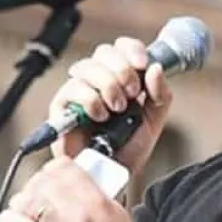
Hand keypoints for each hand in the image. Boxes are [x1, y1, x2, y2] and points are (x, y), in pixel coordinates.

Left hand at [0, 156, 135, 221]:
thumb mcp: (117, 214)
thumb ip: (99, 194)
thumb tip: (83, 183)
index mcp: (95, 199)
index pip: (65, 167)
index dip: (54, 167)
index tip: (52, 172)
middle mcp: (76, 209)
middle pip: (44, 180)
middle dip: (37, 182)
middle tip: (37, 189)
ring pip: (29, 199)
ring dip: (23, 200)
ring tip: (23, 205)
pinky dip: (10, 220)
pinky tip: (9, 220)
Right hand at [49, 37, 171, 174]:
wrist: (114, 175)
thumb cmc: (129, 148)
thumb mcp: (154, 120)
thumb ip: (160, 94)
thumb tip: (155, 68)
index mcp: (120, 77)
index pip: (122, 47)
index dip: (132, 50)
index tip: (143, 65)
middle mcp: (97, 80)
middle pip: (104, 52)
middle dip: (122, 70)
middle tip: (132, 94)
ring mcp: (78, 91)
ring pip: (87, 67)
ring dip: (108, 85)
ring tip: (117, 109)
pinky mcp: (61, 107)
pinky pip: (72, 89)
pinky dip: (91, 100)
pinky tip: (101, 116)